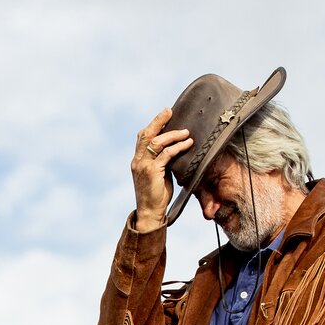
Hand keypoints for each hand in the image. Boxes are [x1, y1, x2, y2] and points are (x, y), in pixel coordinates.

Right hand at [131, 109, 193, 232]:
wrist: (149, 213)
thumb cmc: (156, 195)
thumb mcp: (158, 174)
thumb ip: (162, 161)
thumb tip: (175, 149)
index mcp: (137, 160)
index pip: (142, 136)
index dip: (153, 124)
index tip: (166, 115)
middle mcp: (137, 160)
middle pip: (146, 134)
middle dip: (159, 121)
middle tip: (170, 111)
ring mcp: (143, 165)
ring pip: (157, 141)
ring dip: (173, 134)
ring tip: (186, 132)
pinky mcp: (151, 172)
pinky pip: (166, 154)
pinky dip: (178, 147)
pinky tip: (187, 144)